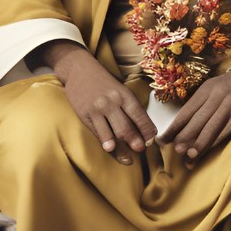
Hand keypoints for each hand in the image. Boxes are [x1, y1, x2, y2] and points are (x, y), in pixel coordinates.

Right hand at [31, 41, 156, 164]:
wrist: (79, 70)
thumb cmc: (104, 83)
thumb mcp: (120, 90)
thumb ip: (130, 108)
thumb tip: (144, 131)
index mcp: (125, 95)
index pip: (140, 115)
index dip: (147, 130)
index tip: (151, 141)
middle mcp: (112, 102)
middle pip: (127, 126)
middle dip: (135, 141)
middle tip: (141, 150)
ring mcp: (98, 109)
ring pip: (112, 132)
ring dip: (121, 148)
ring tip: (128, 160)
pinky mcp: (85, 114)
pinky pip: (97, 132)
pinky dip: (104, 142)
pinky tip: (109, 149)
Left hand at [160, 58, 230, 163]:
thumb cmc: (230, 86)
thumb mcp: (212, 88)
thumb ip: (199, 104)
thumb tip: (182, 126)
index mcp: (205, 90)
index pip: (186, 111)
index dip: (174, 127)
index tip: (163, 140)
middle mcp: (216, 96)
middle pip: (197, 120)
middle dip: (185, 136)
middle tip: (176, 150)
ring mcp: (229, 105)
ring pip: (210, 127)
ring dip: (199, 143)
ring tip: (189, 157)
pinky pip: (225, 131)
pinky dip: (215, 142)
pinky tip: (207, 151)